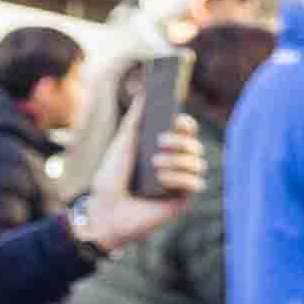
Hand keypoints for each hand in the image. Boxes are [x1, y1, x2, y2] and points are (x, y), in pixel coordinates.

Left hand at [69, 122, 206, 250]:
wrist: (104, 210)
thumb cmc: (111, 178)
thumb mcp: (121, 145)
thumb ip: (134, 121)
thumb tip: (144, 94)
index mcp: (164, 148)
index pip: (187, 131)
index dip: (186, 124)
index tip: (177, 120)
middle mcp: (176, 163)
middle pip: (195, 145)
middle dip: (181, 141)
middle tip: (160, 141)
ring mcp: (181, 182)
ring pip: (198, 163)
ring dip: (178, 160)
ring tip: (155, 164)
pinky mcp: (183, 200)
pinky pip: (196, 184)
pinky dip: (180, 178)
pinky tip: (161, 181)